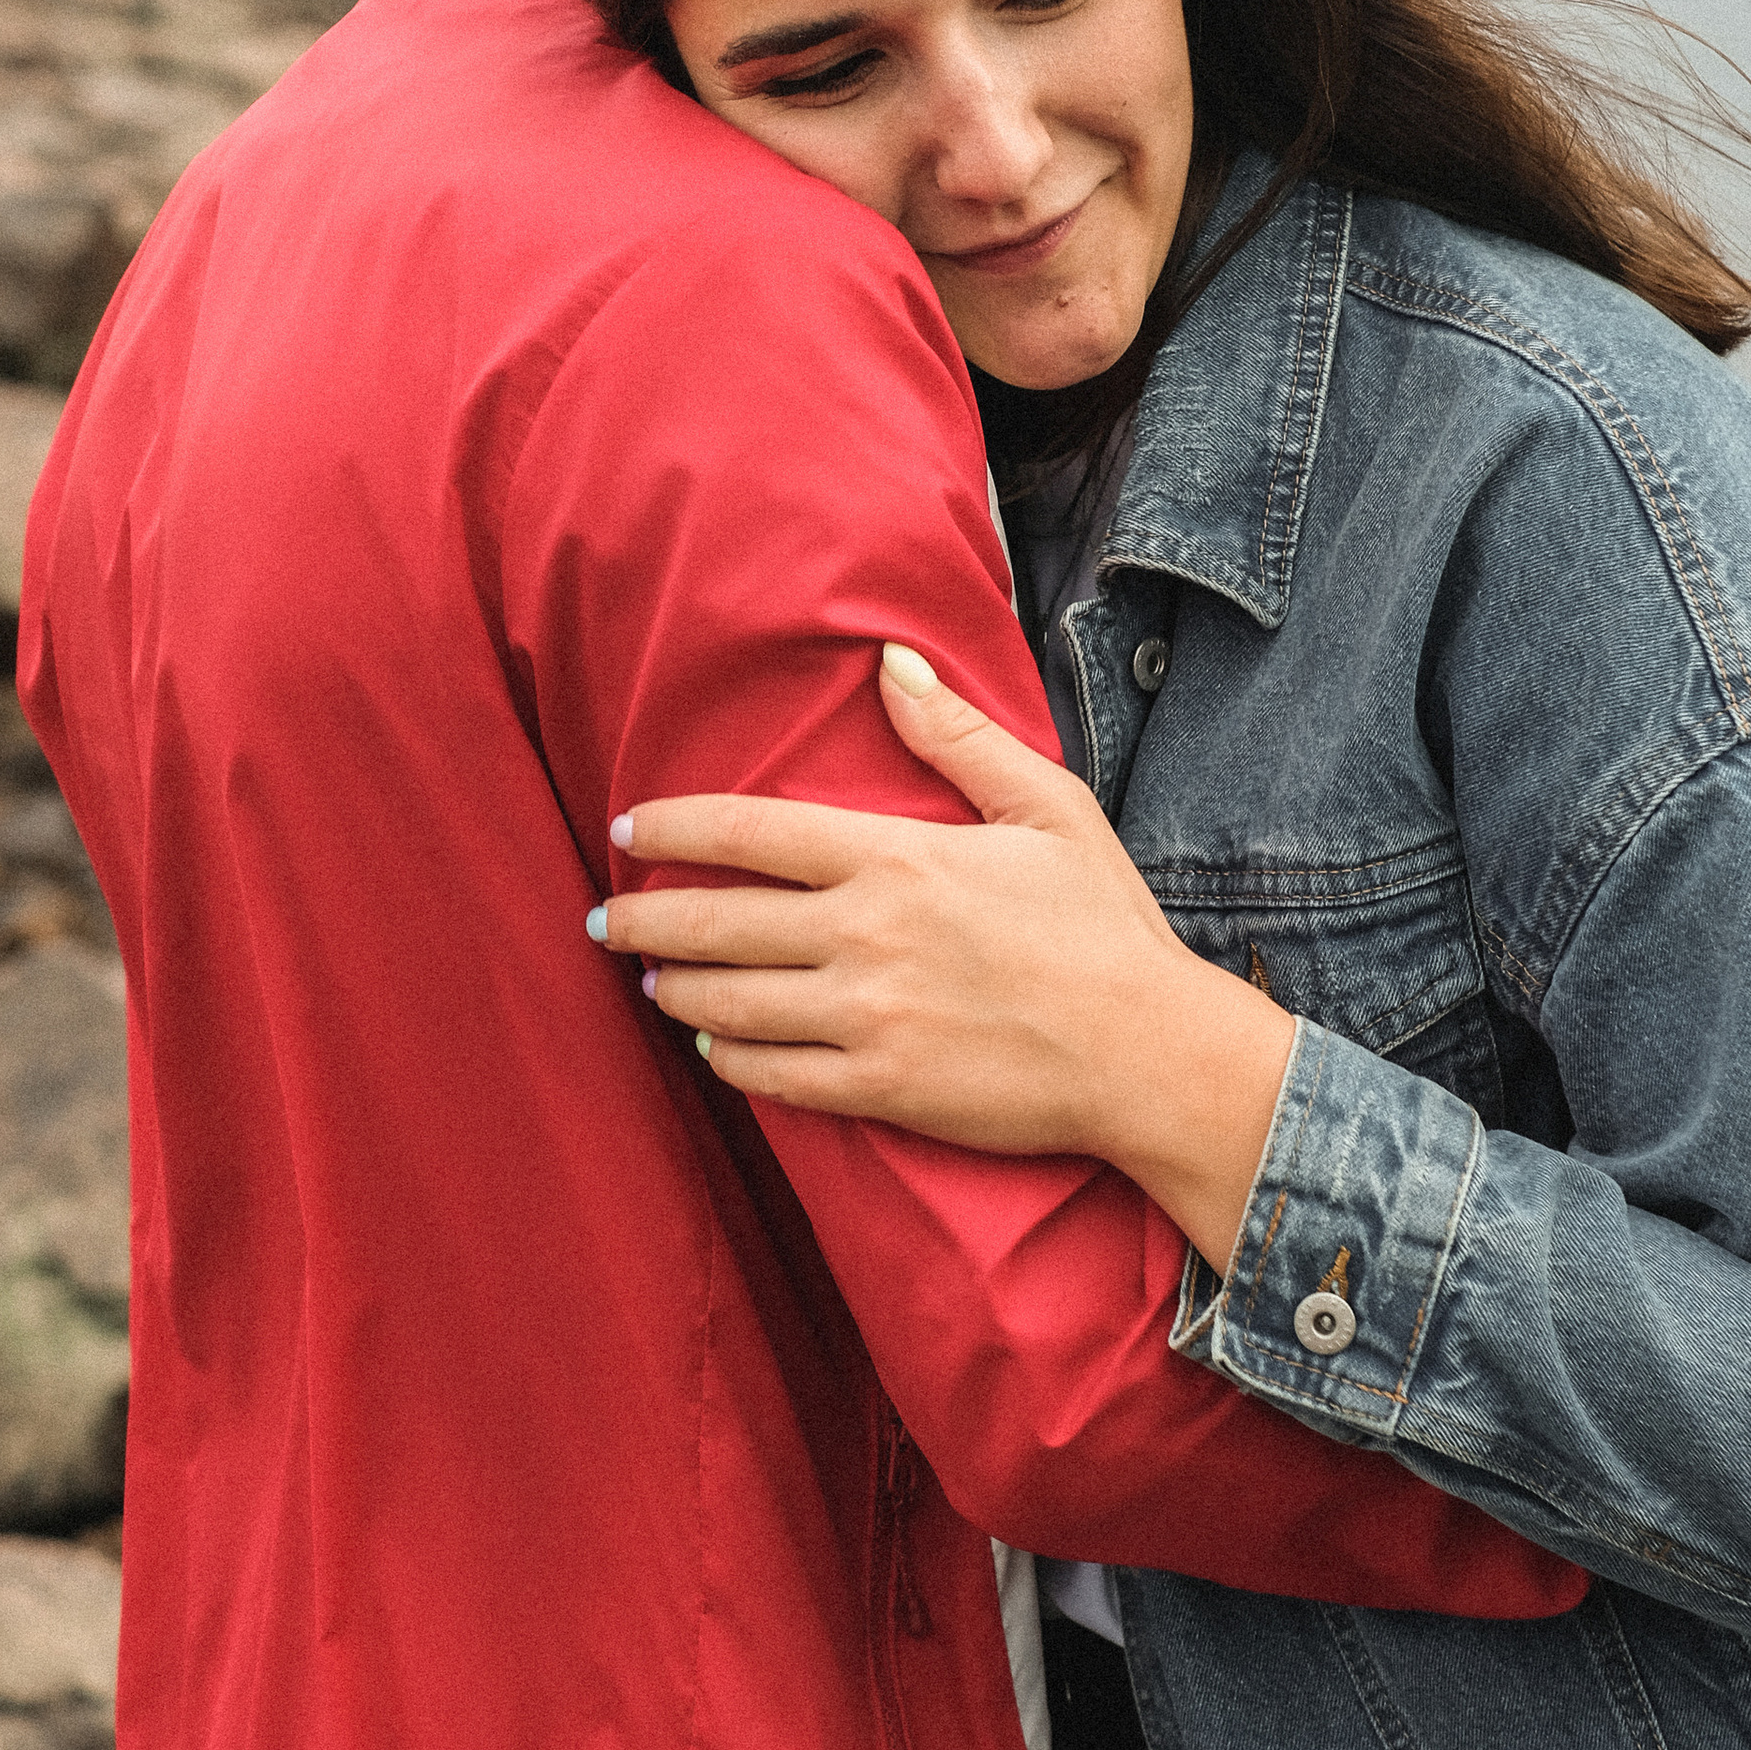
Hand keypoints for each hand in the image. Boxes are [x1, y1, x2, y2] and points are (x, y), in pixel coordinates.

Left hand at [595, 647, 1295, 1273]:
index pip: (748, 831)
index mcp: (896, 858)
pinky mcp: (879, 1089)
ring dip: (675, 991)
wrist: (1147, 1053)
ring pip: (729, 1004)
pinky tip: (713, 1049)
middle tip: (603, 919)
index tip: (626, 828)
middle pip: (716, 922)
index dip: (673, 827)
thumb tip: (892, 660)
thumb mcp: (1047, 807)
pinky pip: (771, 1076)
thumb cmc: (1103, 926)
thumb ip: (958, 735)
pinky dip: (728, 1061)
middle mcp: (864, 937)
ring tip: (649, 982)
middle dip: (644, 919)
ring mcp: (866, 1018)